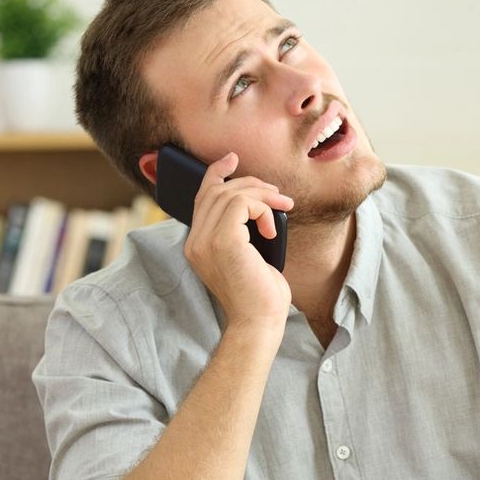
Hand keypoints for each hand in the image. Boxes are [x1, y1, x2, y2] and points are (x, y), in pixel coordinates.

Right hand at [185, 152, 294, 330]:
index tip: (232, 158)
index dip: (216, 173)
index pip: (201, 198)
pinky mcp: (223, 241)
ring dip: (262, 195)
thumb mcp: (250, 256)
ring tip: (283, 208)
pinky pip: (241, 203)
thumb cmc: (261, 294)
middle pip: (216, 191)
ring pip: (230, 194)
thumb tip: (259, 203)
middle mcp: (195, 241)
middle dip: (250, 184)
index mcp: (198, 244)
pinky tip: (271, 230)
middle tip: (278, 195)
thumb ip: (243, 231)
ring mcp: (205, 241)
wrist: (260, 321)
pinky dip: (262, 209)